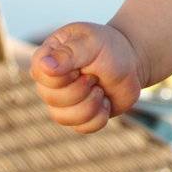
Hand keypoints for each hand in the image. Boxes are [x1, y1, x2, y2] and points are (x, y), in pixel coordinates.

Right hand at [30, 22, 145, 133]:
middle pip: (52, 98)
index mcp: (46, 58)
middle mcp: (48, 82)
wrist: (131, 62)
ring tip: (100, 88)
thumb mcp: (92, 43)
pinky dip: (100, 115)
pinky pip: (82, 128)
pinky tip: (105, 101)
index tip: (83, 64)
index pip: (41, 74)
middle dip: (82, 88)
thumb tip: (44, 66)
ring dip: (91, 103)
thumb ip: (69, 53)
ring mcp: (61, 102)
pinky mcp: (77, 117)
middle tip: (95, 75)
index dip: (65, 74)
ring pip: (64, 118)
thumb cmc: (108, 47)